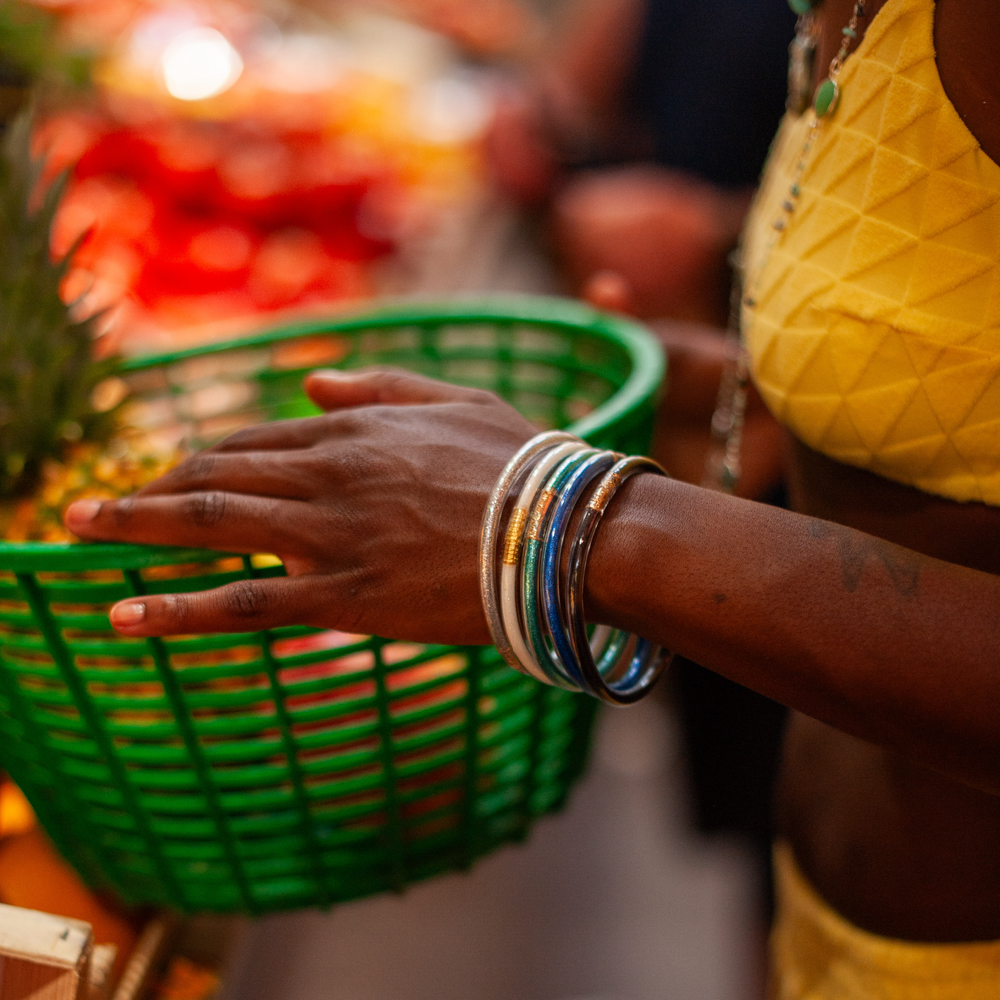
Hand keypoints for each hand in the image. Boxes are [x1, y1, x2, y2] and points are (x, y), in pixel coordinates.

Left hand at [65, 370, 536, 643]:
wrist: (566, 529)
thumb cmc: (524, 464)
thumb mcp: (456, 399)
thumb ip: (380, 383)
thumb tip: (312, 379)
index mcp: (355, 428)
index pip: (253, 439)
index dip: (202, 459)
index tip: (170, 477)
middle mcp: (329, 472)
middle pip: (215, 475)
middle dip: (147, 490)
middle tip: (93, 508)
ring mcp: (333, 533)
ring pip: (213, 525)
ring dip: (136, 527)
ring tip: (78, 534)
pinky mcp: (346, 594)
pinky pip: (247, 602)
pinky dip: (180, 608)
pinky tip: (127, 616)